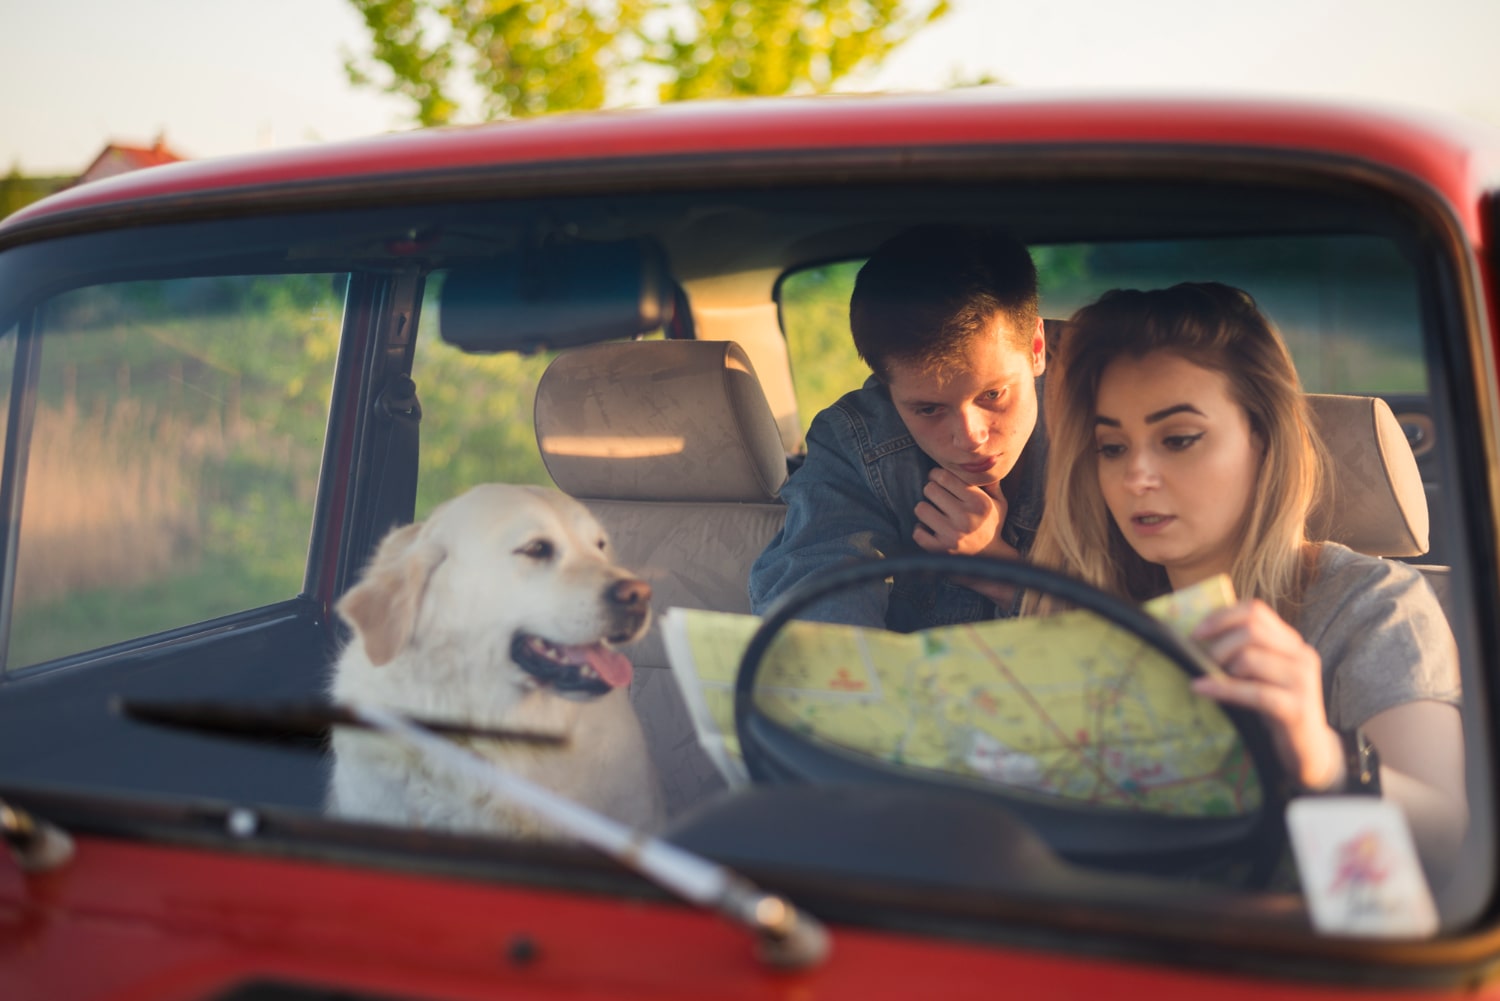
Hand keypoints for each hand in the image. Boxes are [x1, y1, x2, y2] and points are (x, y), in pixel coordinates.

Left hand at [913, 469, 1018, 605]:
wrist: (991, 562)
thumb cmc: (992, 526)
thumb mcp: (999, 503)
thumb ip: (990, 482)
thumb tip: (985, 459)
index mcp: (978, 502)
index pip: (944, 476)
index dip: (936, 474)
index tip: (936, 479)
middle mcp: (965, 518)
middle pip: (929, 489)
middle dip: (931, 491)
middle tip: (936, 497)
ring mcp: (952, 535)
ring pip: (920, 508)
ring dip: (925, 510)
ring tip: (933, 513)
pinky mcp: (940, 551)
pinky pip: (917, 532)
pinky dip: (921, 530)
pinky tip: (931, 530)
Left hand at [1190, 599, 1343, 790]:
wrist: (1309, 750)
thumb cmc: (1276, 709)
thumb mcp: (1261, 675)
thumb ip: (1244, 652)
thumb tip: (1199, 634)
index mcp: (1291, 643)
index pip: (1255, 611)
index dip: (1221, 617)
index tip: (1197, 632)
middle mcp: (1301, 655)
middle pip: (1250, 630)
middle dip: (1218, 645)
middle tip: (1203, 663)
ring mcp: (1302, 681)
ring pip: (1249, 658)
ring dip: (1220, 669)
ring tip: (1209, 680)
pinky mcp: (1296, 708)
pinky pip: (1253, 692)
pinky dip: (1221, 688)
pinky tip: (1200, 688)